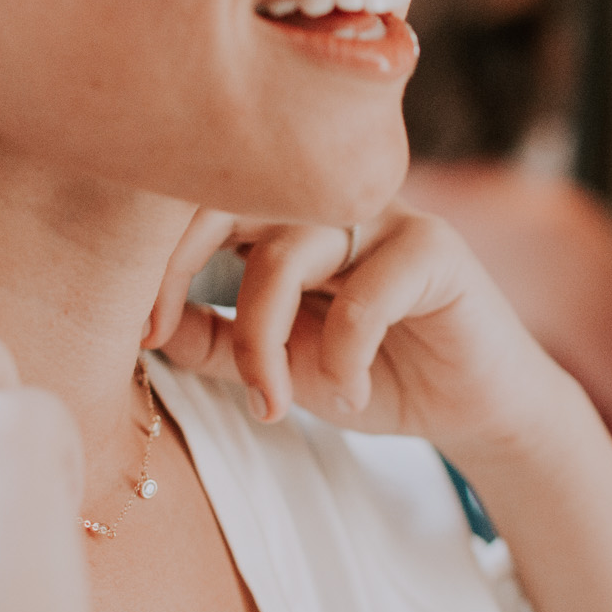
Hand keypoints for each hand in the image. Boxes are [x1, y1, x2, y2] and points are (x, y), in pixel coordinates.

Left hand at [150, 204, 576, 466]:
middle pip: (232, 201)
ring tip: (274, 402)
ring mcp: (384, 218)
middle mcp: (330, 203)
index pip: (201, 202)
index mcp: (287, 219)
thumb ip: (215, 342)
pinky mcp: (435, 249)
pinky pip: (363, 293)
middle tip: (164, 336)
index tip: (139, 331)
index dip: (158, 258)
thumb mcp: (279, 368)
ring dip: (263, 337)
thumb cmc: (379, 377)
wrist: (472, 410)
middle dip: (184, 271)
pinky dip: (343, 354)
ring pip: (288, 250)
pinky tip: (353, 392)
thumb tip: (139, 328)